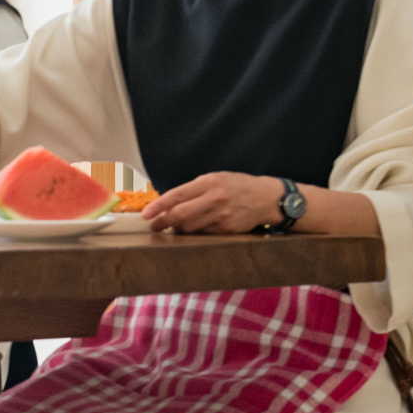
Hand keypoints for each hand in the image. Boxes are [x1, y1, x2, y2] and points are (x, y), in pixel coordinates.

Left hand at [143, 172, 283, 233]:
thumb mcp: (215, 179)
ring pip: (189, 227)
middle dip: (162, 222)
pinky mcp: (227, 229)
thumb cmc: (236, 186)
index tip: (145, 214)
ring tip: (173, 226)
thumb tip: (168, 203)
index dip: (158, 206)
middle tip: (154, 226)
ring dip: (177, 229)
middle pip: (180, 215)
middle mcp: (215, 199)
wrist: (266, 198)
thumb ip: (193, 189)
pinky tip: (193, 229)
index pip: (177, 195)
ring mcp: (221, 215)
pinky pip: (203, 234)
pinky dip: (194, 232)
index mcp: (209, 183)